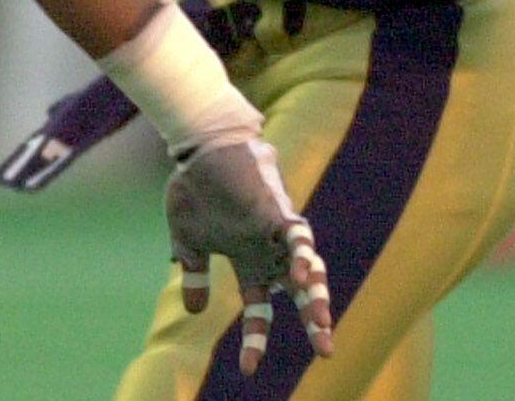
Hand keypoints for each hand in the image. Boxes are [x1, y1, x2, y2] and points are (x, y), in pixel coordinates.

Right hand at [167, 135, 334, 370]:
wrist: (199, 145)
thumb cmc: (194, 187)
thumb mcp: (187, 239)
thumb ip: (193, 273)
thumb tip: (195, 311)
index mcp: (247, 259)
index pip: (260, 307)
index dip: (256, 338)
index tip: (249, 369)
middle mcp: (267, 249)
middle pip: (298, 291)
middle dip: (314, 320)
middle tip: (327, 352)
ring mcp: (274, 231)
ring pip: (308, 265)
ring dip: (316, 293)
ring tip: (323, 321)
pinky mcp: (276, 210)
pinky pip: (297, 235)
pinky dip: (302, 253)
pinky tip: (305, 272)